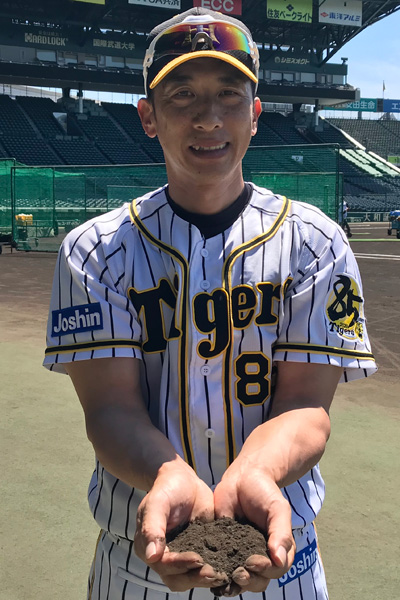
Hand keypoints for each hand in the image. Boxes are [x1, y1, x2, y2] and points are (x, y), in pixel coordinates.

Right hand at [134, 458, 227, 590]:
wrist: (182, 480)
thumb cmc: (166, 489)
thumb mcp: (157, 503)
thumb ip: (152, 527)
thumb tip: (152, 556)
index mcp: (149, 548)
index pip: (164, 565)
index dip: (179, 565)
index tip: (197, 559)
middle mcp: (165, 558)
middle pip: (178, 578)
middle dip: (196, 577)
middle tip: (214, 573)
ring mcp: (184, 555)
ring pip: (193, 577)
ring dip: (207, 578)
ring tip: (224, 575)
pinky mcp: (201, 551)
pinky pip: (207, 565)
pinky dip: (218, 569)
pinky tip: (232, 567)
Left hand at [213, 464, 295, 594]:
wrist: (242, 478)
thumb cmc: (264, 492)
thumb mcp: (278, 509)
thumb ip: (281, 533)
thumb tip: (280, 560)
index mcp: (278, 549)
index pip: (276, 569)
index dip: (265, 570)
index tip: (253, 562)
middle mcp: (261, 556)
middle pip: (258, 581)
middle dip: (249, 580)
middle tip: (238, 573)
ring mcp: (241, 555)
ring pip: (240, 579)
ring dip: (233, 583)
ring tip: (223, 579)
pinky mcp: (223, 549)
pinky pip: (221, 567)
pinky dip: (216, 575)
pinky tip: (208, 576)